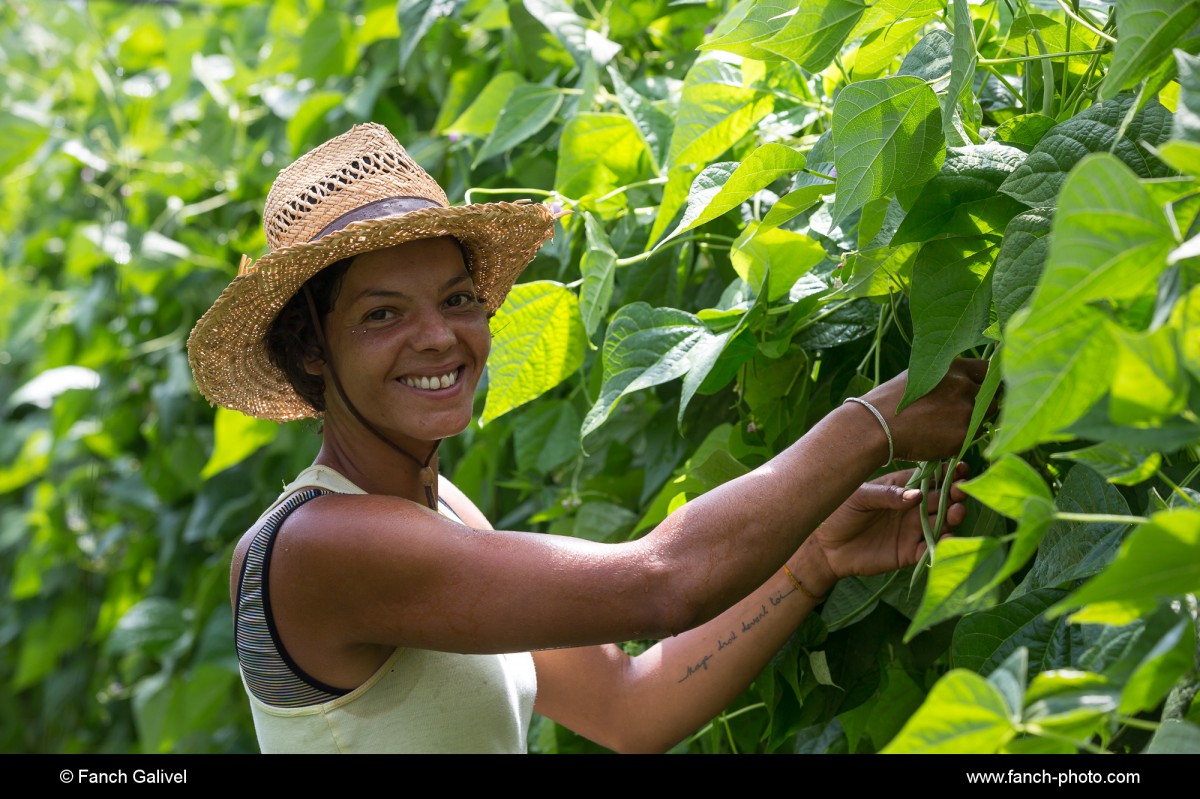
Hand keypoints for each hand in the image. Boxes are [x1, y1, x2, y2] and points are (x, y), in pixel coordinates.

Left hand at [802, 464, 969, 590]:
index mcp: (903, 486)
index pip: (931, 477)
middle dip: (955, 494)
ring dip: (952, 518)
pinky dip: (941, 546)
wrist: (824, 545)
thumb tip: (917, 495)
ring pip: (942, 523)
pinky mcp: (908, 552)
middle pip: (942, 499)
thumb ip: (888, 495)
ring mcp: (913, 529)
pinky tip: (947, 540)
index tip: (961, 468)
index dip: (948, 473)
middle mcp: (913, 507)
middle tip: (961, 492)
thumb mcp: (860, 496)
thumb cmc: (839, 512)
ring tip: (955, 512)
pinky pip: (930, 549)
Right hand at [852, 359, 990, 461]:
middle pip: (993, 396)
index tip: (985, 391)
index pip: (989, 370)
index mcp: (954, 367)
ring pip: (984, 419)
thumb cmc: (890, 401)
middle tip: (962, 415)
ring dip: (973, 424)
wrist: (875, 426)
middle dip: (983, 406)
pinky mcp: (963, 435)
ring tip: (946, 427)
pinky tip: (939, 439)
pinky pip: (972, 438)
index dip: (989, 382)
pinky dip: (960, 440)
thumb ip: (947, 377)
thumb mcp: (920, 375)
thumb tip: (966, 384)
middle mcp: (965, 385)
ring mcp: (966, 410)